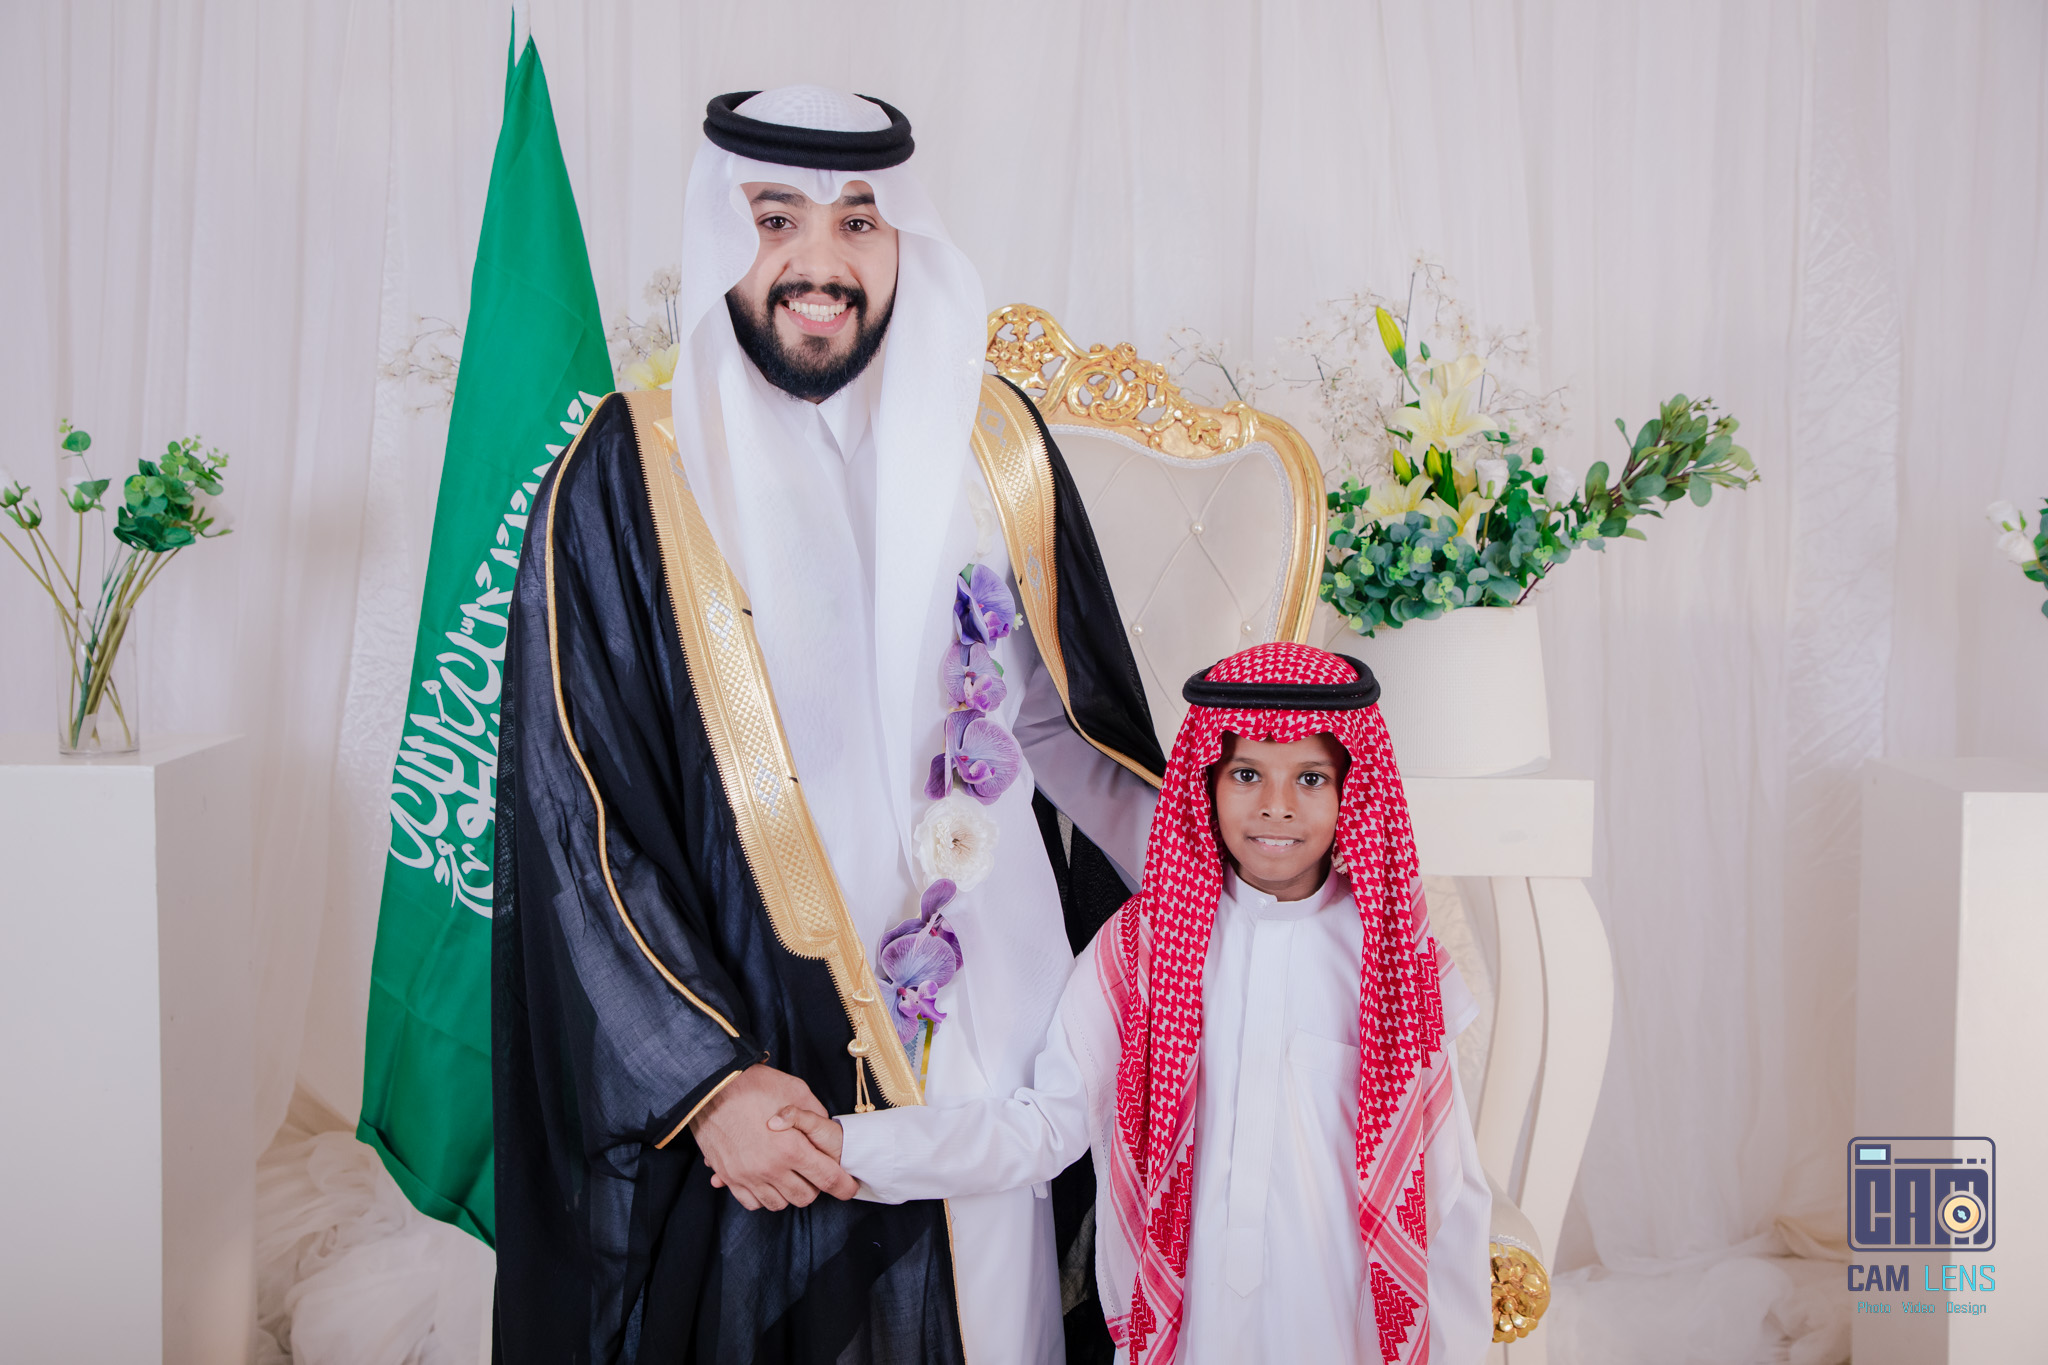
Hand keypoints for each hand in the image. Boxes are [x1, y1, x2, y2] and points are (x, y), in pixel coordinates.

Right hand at [690, 1064, 857, 1210]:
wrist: (711, 1085)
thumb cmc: (754, 1084)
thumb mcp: (796, 1091)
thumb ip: (815, 1116)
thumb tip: (826, 1131)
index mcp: (792, 1148)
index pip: (828, 1179)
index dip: (844, 1187)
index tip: (849, 1187)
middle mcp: (771, 1168)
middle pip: (804, 1197)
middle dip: (815, 1187)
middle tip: (814, 1172)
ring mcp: (748, 1176)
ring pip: (778, 1203)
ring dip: (789, 1192)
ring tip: (790, 1174)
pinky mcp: (730, 1176)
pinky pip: (752, 1202)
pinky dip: (763, 1195)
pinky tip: (766, 1179)